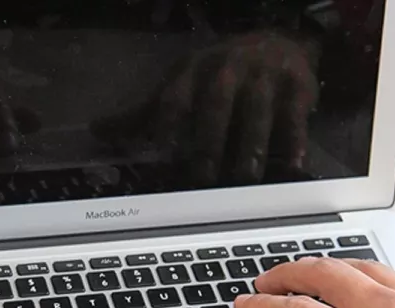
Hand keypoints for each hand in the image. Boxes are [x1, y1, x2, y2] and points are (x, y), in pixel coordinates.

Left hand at [91, 31, 318, 184]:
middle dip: (209, 143)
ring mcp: (264, 78)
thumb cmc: (220, 73)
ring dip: (250, 147)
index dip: (168, 121)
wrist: (281, 41)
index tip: (162, 148)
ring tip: (245, 178)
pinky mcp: (296, 88)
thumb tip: (98, 131)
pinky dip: (293, 143)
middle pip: (216, 109)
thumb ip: (143, 113)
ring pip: (256, 116)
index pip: (177, 96)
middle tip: (203, 178)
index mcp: (194, 71)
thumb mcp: (182, 83)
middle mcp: (228, 71)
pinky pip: (294, 119)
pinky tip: (291, 167)